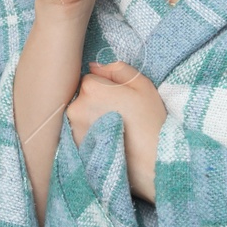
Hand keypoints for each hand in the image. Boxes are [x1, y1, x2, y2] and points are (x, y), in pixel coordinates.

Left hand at [66, 60, 167, 202]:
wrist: (152, 160)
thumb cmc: (150, 120)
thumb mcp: (141, 84)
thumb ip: (117, 69)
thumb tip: (95, 66)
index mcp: (91, 88)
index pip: (91, 78)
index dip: (108, 87)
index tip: (122, 99)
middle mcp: (76, 107)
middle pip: (84, 96)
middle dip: (98, 101)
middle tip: (120, 114)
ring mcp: (74, 129)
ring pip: (82, 114)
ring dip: (94, 117)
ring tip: (116, 128)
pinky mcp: (76, 147)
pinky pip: (81, 131)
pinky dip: (92, 133)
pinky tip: (109, 139)